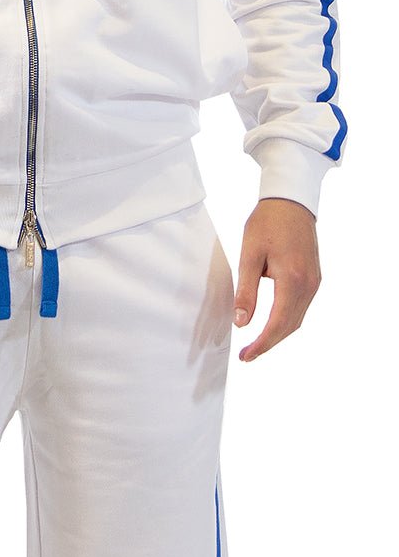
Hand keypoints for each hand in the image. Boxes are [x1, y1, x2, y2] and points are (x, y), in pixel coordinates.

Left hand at [233, 197, 320, 361]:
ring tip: (256, 342)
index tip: (246, 356)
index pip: (278, 324)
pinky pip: (301, 307)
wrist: (291, 201)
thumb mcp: (249, 255)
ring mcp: (314, 282)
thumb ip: (246, 291)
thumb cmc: (267, 223)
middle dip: (269, 343)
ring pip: (297, 319)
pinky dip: (287, 320)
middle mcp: (309, 285)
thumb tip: (242, 323)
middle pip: (290, 326)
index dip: (262, 343)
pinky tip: (272, 322)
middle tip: (247, 354)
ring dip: (278, 333)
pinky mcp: (314, 277)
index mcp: (292, 280)